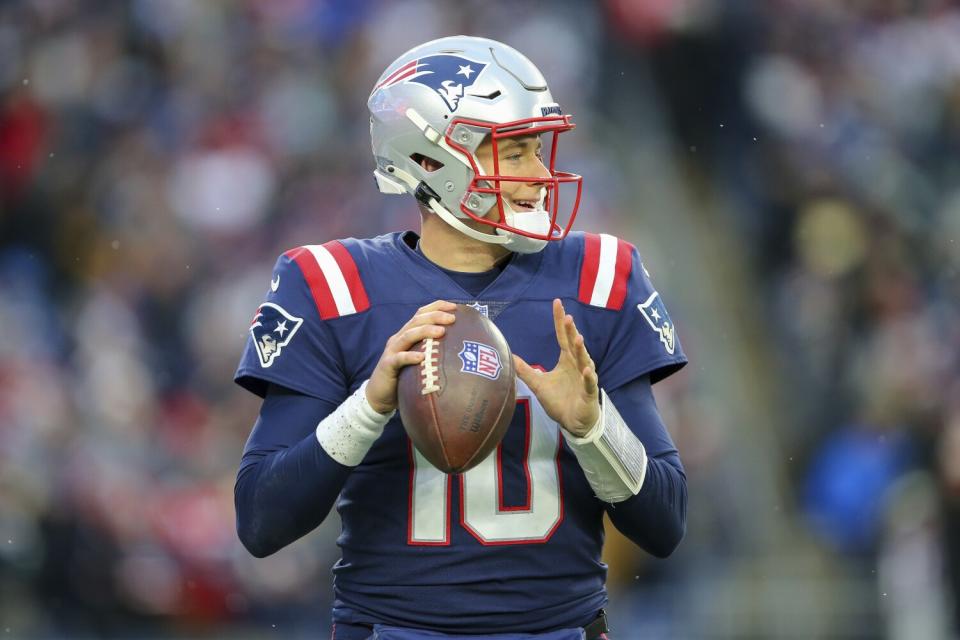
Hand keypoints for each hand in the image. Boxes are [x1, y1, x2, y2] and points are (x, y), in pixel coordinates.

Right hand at [366, 300, 457, 413]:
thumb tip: (461, 350)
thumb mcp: (419, 361)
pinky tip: (422, 358)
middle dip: (435, 316)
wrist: (379, 395)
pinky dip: (410, 356)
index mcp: (407, 334)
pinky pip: (399, 359)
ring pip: (408, 335)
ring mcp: (392, 351)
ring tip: (442, 331)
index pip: (421, 314)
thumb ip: (433, 352)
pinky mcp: (387, 365)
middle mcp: (399, 338)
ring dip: (425, 331)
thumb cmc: (404, 377)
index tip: (455, 307)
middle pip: (416, 320)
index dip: (437, 307)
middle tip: (452, 318)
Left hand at [513, 299, 599, 436]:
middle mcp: (577, 364)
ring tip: (577, 339)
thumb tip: (509, 356)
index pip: (563, 336)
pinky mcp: (589, 392)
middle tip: (568, 318)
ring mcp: (585, 377)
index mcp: (567, 360)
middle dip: (571, 331)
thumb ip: (525, 370)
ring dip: (580, 350)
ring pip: (584, 361)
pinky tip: (586, 370)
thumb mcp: (538, 384)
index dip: (560, 321)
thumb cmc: (560, 401)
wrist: (574, 422)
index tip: (558, 303)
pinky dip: (588, 377)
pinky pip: (589, 383)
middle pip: (574, 345)